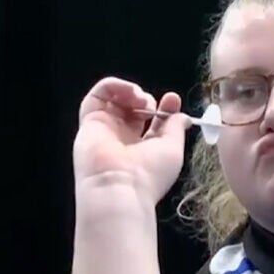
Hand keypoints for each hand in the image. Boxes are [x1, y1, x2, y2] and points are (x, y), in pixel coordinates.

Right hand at [72, 77, 190, 216]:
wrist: (119, 187)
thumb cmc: (149, 174)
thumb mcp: (172, 149)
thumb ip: (176, 129)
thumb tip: (183, 117)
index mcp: (142, 150)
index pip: (151, 122)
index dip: (163, 108)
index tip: (173, 100)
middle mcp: (121, 139)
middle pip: (133, 109)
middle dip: (147, 98)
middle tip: (156, 101)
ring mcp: (105, 129)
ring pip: (115, 99)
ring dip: (131, 92)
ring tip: (141, 100)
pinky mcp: (90, 120)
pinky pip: (98, 94)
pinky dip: (115, 86)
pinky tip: (129, 94)